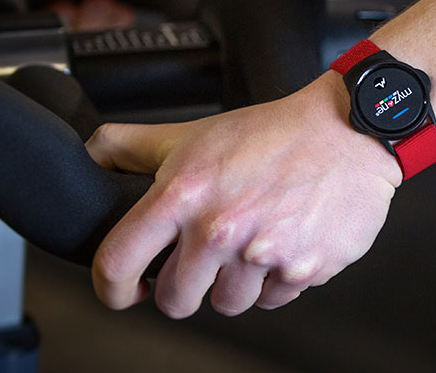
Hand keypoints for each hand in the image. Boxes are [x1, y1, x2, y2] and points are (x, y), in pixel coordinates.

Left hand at [85, 72, 401, 317]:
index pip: (118, 263)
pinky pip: (273, 299)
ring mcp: (262, 254)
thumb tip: (89, 155)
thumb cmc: (272, 133)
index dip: (111, 288)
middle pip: (175, 301)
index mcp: (182, 196)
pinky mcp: (303, 270)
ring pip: (227, 304)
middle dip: (182, 288)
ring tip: (248, 243)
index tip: (123, 290)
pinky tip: (280, 243)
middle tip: (200, 262)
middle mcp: (219, 229)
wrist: (346, 132)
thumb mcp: (190, 133)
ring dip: (233, 283)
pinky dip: (274, 279)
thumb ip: (130, 146)